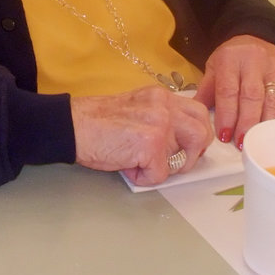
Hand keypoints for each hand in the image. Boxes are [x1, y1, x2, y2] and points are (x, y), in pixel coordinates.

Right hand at [70, 85, 212, 186]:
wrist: (73, 126)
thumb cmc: (97, 123)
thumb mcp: (135, 110)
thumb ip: (157, 119)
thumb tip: (176, 145)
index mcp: (161, 96)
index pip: (198, 112)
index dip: (195, 135)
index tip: (184, 149)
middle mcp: (164, 105)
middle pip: (202, 131)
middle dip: (193, 153)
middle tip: (173, 162)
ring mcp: (160, 124)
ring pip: (190, 153)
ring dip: (175, 167)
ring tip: (152, 166)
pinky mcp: (150, 145)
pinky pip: (161, 174)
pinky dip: (145, 178)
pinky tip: (127, 167)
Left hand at [194, 34, 274, 147]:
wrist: (256, 37)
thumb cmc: (231, 58)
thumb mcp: (213, 67)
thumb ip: (206, 92)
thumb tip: (196, 118)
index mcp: (231, 59)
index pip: (228, 89)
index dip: (227, 114)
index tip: (224, 135)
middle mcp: (255, 62)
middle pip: (252, 96)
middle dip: (247, 122)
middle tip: (242, 142)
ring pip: (274, 100)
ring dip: (266, 124)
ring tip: (260, 141)